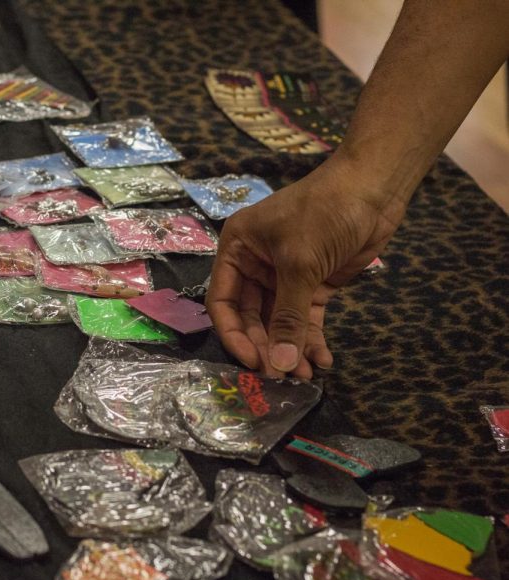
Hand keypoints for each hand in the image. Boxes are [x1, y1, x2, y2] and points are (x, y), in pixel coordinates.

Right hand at [206, 156, 406, 378]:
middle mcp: (255, 265)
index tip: (253, 361)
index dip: (235, 335)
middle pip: (251, 318)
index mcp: (237, 250)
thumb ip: (287, 316)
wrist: (374, 187)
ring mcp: (285, 276)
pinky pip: (305, 318)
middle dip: (267, 346)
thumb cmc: (323, 213)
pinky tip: (322, 360)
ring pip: (279, 322)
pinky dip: (312, 340)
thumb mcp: (299, 264)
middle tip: (281, 375)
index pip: (223, 302)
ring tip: (304, 374)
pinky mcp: (314, 283)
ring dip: (290, 348)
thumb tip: (278, 365)